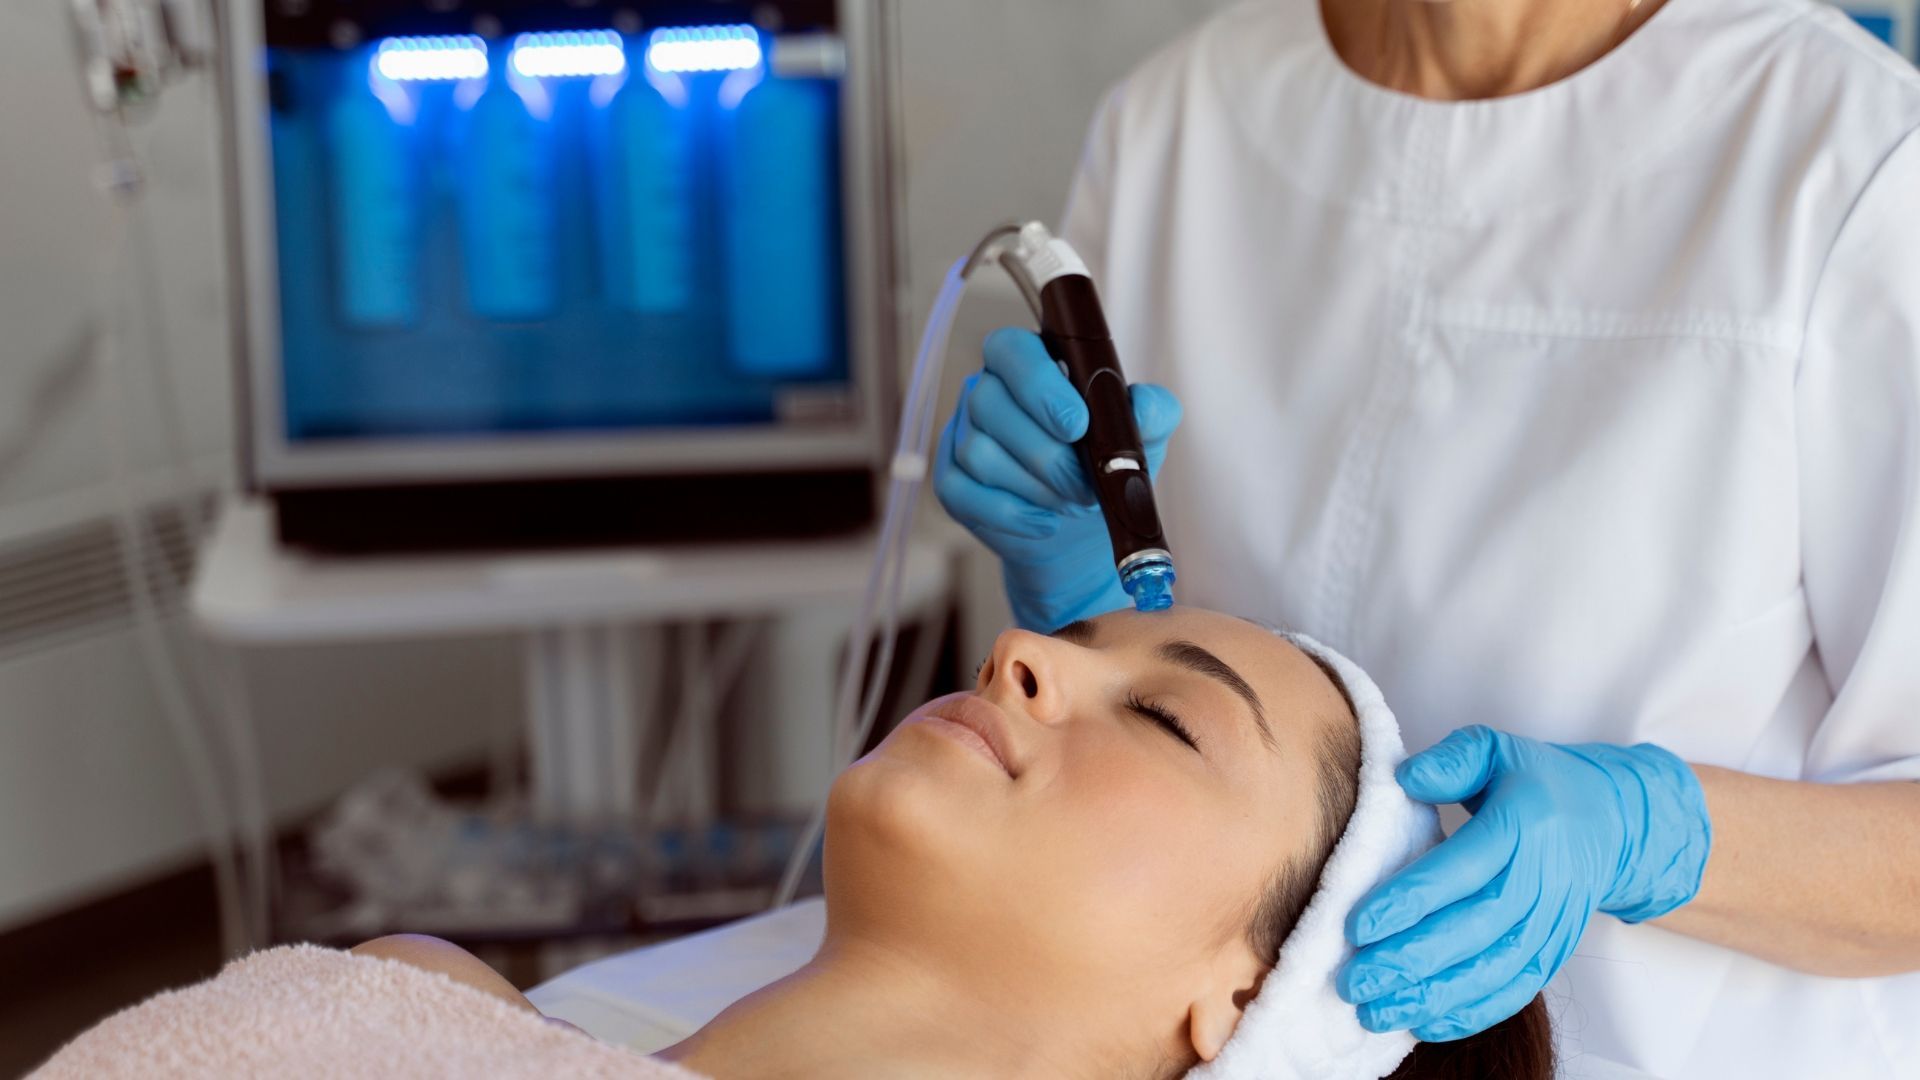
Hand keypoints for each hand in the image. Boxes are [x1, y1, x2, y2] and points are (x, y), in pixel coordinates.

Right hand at [933, 327, 1180, 630]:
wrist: (1082, 533)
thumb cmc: (1106, 468)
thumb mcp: (1142, 437)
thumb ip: (1153, 411)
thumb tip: (1142, 407)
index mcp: (1030, 363)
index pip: (1010, 349)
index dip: (1038, 384)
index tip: (1077, 424)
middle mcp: (988, 391)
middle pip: (990, 404)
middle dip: (1045, 453)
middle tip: (1083, 485)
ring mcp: (963, 436)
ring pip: (979, 452)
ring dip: (1032, 486)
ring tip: (1069, 503)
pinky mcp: (952, 483)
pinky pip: (961, 492)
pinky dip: (1010, 513)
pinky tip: (1045, 523)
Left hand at [1337, 725, 1711, 1040]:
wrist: (1612, 821)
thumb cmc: (1536, 782)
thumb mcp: (1496, 750)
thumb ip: (1452, 760)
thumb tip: (1405, 778)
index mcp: (1522, 825)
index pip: (1462, 868)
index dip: (1410, 899)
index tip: (1358, 924)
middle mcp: (1541, 880)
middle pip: (1475, 929)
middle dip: (1411, 961)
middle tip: (1353, 979)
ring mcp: (1552, 922)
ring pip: (1493, 970)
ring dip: (1433, 997)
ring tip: (1375, 1010)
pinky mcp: (1553, 951)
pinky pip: (1514, 990)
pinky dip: (1471, 1012)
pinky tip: (1423, 1022)